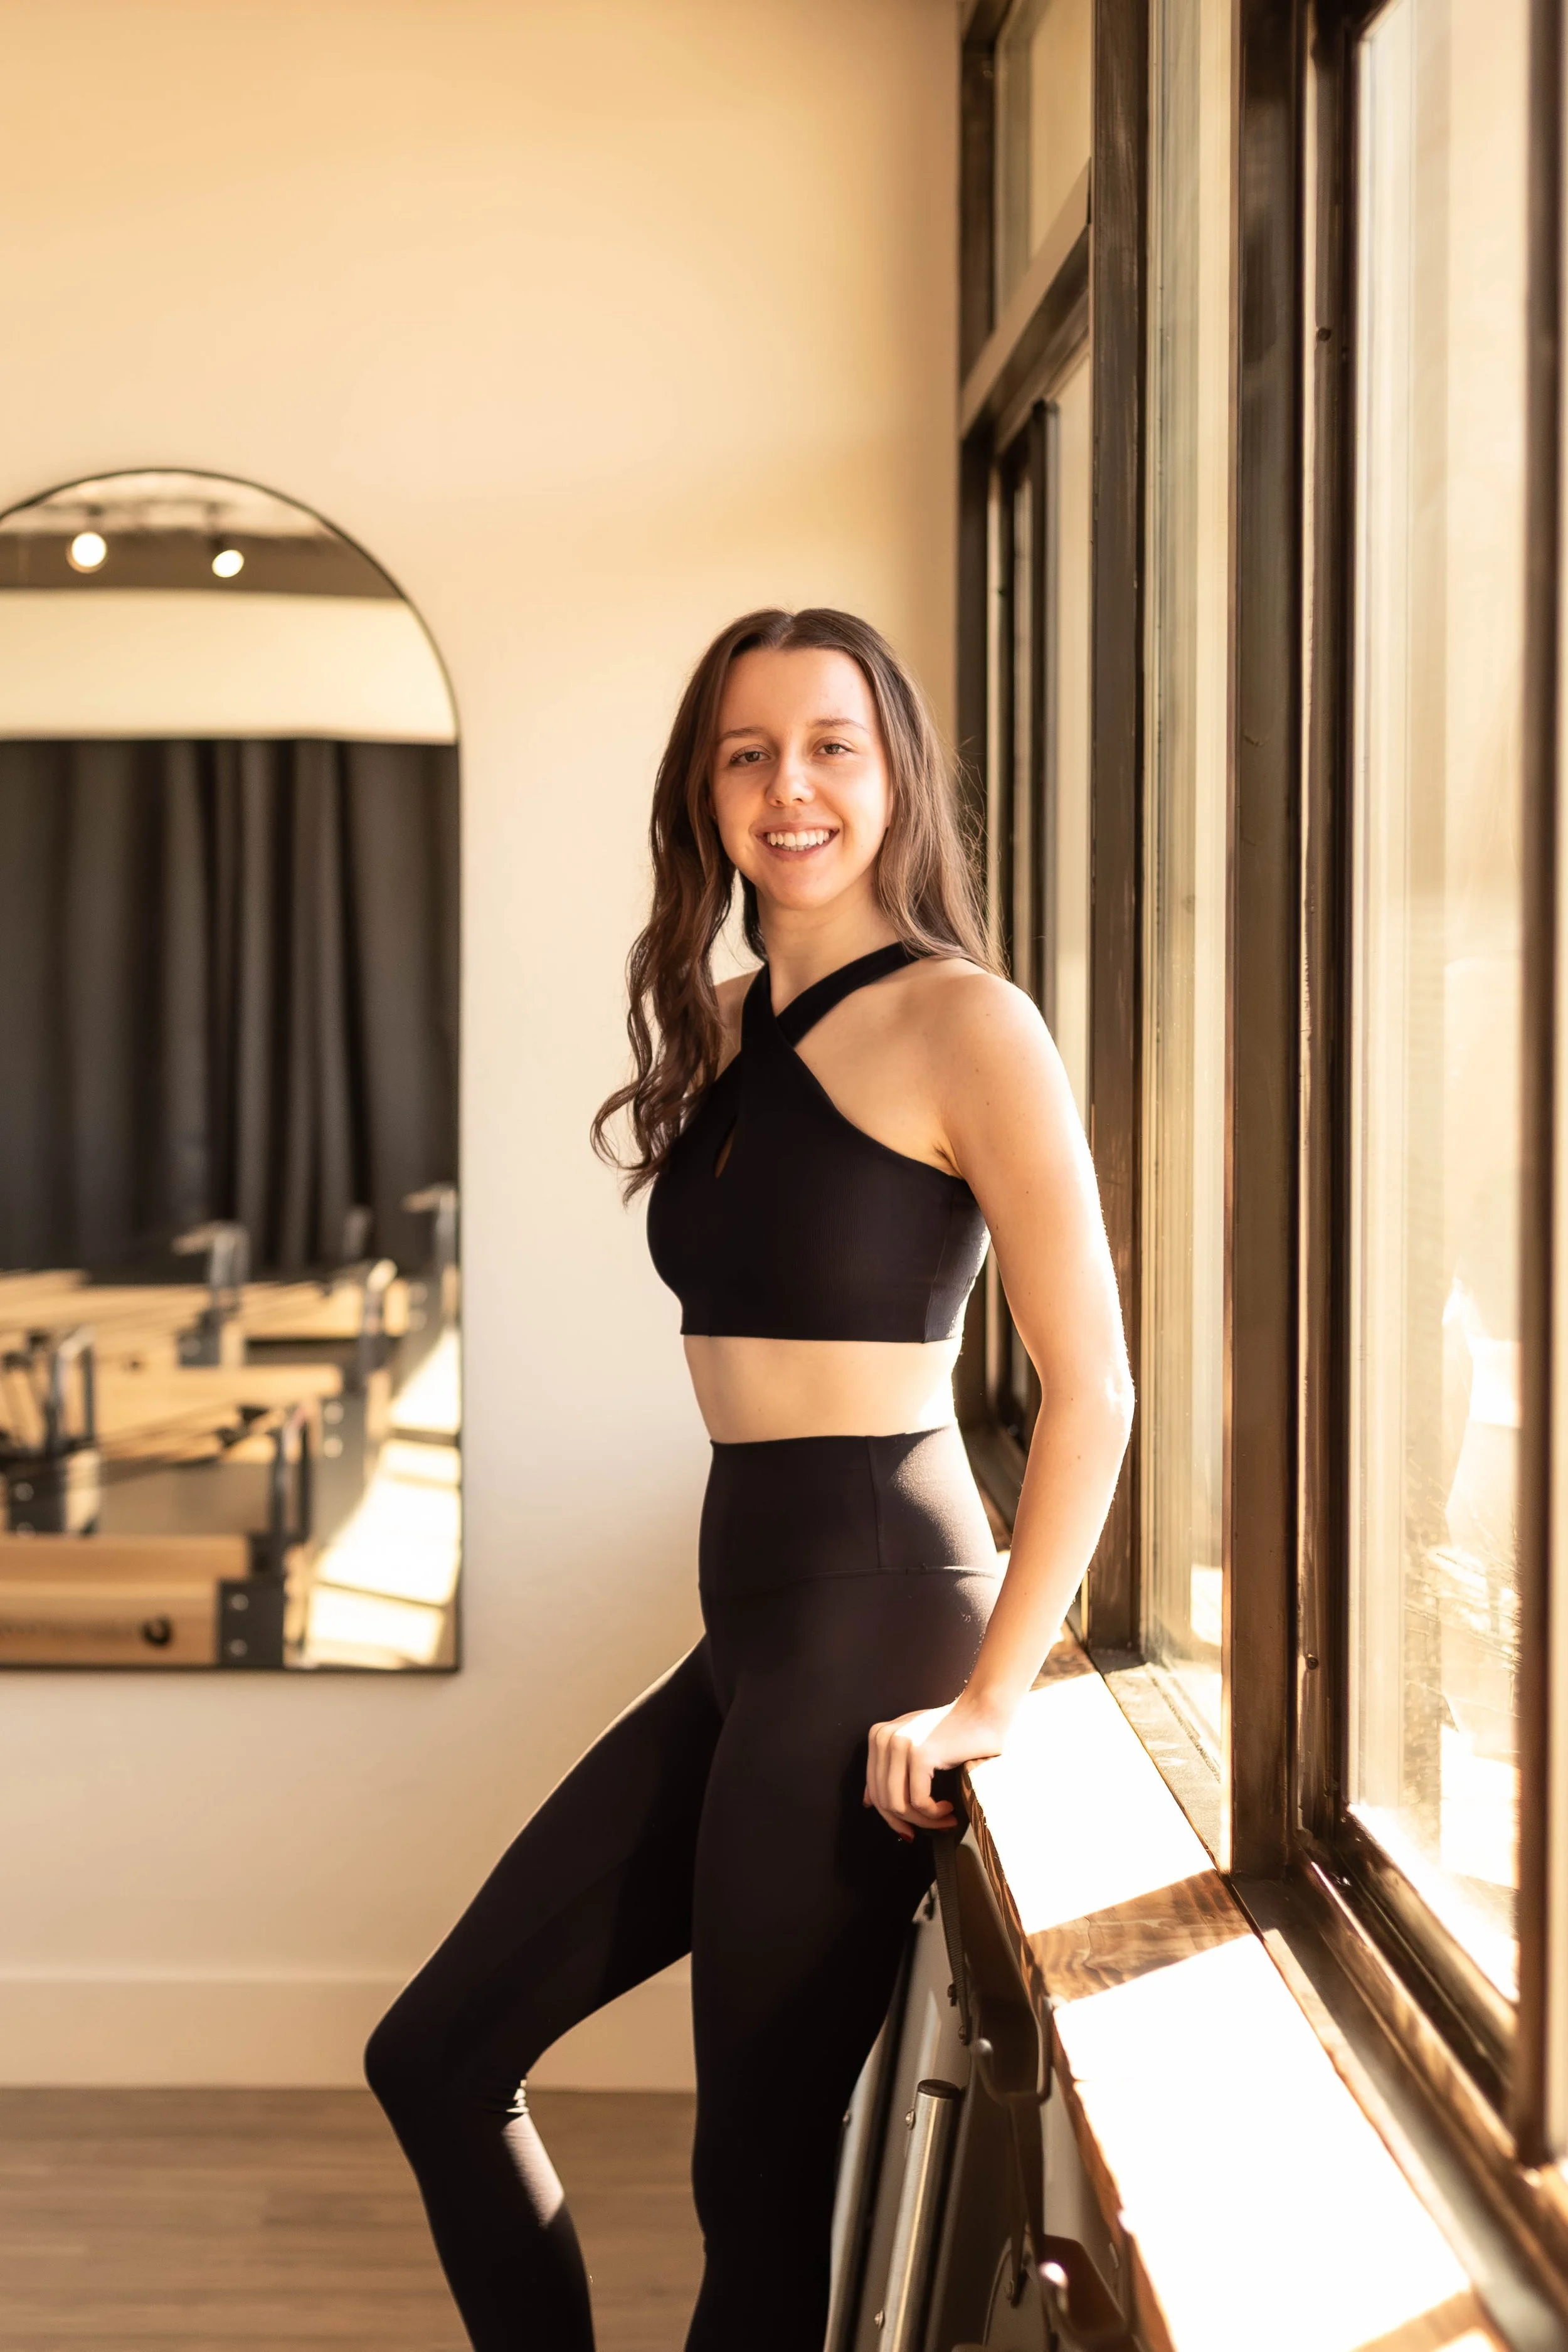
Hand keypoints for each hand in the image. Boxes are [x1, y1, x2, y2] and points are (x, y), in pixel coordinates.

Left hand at [863, 1693, 1013, 1842]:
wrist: (983, 1711)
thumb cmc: (954, 1731)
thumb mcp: (914, 1745)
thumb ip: (890, 1769)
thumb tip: (868, 1801)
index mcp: (878, 1736)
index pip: (874, 1789)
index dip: (890, 1817)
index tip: (909, 1831)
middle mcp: (883, 1738)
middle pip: (884, 1800)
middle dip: (909, 1823)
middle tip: (935, 1828)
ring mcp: (900, 1744)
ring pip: (900, 1805)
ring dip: (925, 1821)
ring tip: (945, 1819)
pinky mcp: (919, 1754)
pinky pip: (919, 1801)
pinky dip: (934, 1813)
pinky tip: (948, 1808)